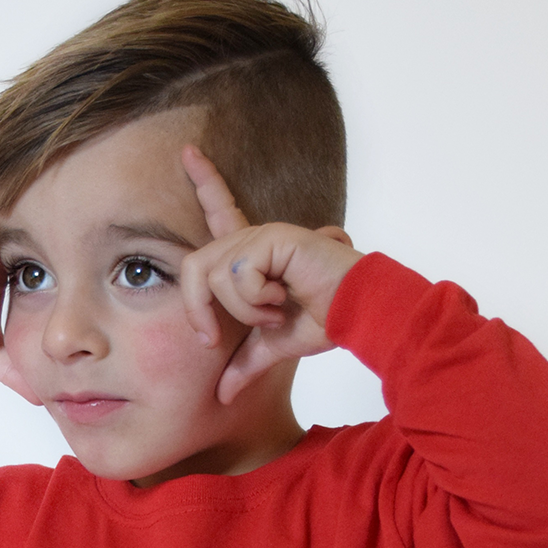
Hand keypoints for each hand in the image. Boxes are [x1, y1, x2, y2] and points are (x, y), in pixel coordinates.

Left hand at [178, 145, 362, 405]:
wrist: (359, 315)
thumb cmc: (325, 321)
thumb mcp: (272, 347)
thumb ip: (243, 365)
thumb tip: (221, 397)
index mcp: (252, 256)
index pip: (220, 214)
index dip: (205, 183)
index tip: (187, 151)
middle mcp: (253, 238)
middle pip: (194, 267)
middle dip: (198, 310)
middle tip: (215, 339)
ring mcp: (263, 235)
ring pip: (215, 276)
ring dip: (241, 309)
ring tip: (274, 311)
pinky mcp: (276, 238)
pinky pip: (239, 275)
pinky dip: (255, 300)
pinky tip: (283, 298)